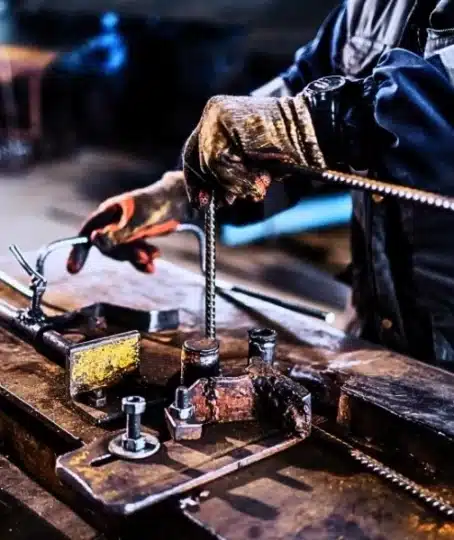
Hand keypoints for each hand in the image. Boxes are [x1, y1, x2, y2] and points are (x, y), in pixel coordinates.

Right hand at [67, 171, 189, 273]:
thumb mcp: (138, 221)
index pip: (87, 232)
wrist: (180, 202)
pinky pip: (134, 256)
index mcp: (108, 212)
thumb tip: (93, 240)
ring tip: (154, 258)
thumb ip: (117, 234)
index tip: (73, 270)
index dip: (78, 251)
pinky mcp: (137, 239)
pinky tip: (155, 262)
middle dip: (125, 255)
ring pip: (122, 253)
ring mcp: (125, 231)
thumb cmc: (157, 205)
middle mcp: (113, 222)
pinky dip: (143, 261)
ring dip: (136, 259)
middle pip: (107, 247)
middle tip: (144, 257)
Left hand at [182, 94, 325, 207]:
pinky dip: (239, 177)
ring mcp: (218, 115)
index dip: (196, 181)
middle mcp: (214, 113)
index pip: (195, 154)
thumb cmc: (288, 151)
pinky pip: (218, 160)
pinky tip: (263, 176)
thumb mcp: (252, 167)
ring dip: (235, 182)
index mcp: (219, 120)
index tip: (199, 202)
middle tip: (228, 201)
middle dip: (215, 185)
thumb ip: (229, 174)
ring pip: (210, 162)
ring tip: (263, 182)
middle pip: (198, 160)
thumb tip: (212, 196)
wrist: (314, 134)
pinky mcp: (225, 120)